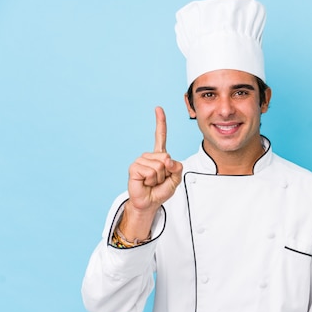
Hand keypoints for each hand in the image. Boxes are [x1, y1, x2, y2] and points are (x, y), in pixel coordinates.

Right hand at [121, 107, 182, 238]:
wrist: (150, 202)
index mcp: (160, 155)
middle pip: (166, 158)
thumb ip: (177, 167)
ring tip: (152, 183)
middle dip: (167, 173)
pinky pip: (150, 171)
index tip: (158, 108)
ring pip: (159, 166)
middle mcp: (149, 156)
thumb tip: (166, 159)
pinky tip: (146, 183)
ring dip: (159, 178)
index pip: (160, 136)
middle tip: (159, 180)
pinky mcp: (134, 168)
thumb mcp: (175, 179)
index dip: (160, 122)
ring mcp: (140, 161)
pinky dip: (151, 180)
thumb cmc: (161, 190)